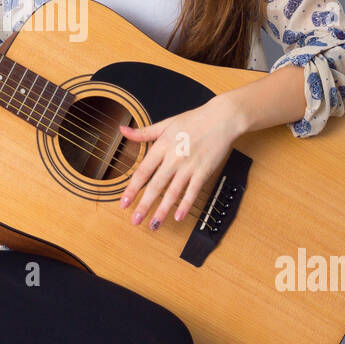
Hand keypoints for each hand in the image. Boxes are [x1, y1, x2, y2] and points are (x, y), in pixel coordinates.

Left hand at [116, 95, 243, 230]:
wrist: (221, 118)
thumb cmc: (194, 120)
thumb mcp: (166, 124)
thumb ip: (143, 132)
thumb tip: (123, 130)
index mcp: (162, 146)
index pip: (143, 171)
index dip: (132, 188)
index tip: (124, 202)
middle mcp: (173, 158)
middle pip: (156, 185)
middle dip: (144, 205)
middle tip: (135, 220)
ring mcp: (189, 166)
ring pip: (173, 192)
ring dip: (162, 210)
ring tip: (153, 225)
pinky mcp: (203, 172)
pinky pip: (193, 192)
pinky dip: (185, 205)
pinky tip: (178, 217)